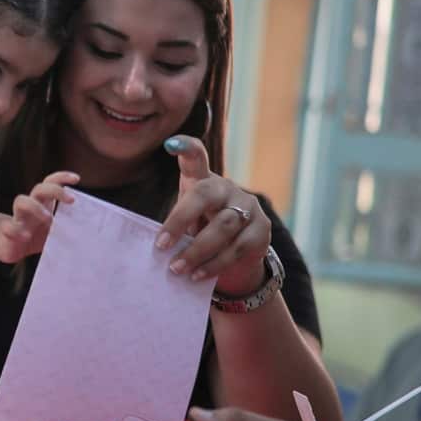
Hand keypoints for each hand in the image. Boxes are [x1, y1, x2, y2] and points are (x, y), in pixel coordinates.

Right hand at [0, 171, 79, 263]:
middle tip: (71, 200)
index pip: (50, 183)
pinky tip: (25, 237)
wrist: (9, 248)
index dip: (62, 177)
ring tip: (48, 219)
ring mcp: (17, 218)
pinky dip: (16, 230)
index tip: (77, 179)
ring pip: (21, 200)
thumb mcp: (53, 232)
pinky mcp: (7, 232)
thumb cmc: (35, 237)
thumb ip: (67, 228)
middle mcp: (30, 207)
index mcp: (42, 204)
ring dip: (36, 207)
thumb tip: (91, 232)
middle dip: (55, 190)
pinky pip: (8, 226)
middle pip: (39, 188)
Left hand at [157, 136, 271, 292]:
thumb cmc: (203, 230)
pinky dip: (214, 265)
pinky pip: (237, 248)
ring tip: (176, 268)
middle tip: (161, 247)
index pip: (196, 157)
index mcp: (204, 180)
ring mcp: (248, 206)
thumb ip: (178, 223)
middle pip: (204, 195)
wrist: (239, 253)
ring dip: (197, 251)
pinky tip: (197, 276)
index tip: (171, 144)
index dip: (186, 148)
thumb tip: (159, 246)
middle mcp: (227, 188)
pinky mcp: (261, 229)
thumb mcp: (188, 220)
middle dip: (180, 220)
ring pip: (222, 227)